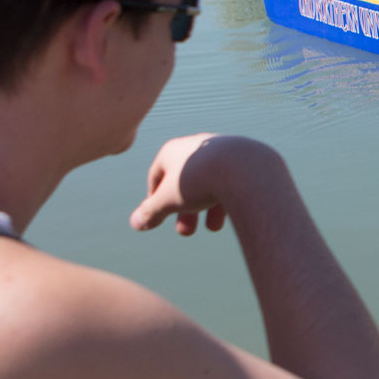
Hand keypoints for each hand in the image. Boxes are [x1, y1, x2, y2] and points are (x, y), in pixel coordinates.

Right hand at [129, 134, 281, 235]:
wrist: (242, 168)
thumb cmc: (197, 180)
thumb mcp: (168, 200)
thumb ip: (151, 212)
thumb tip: (135, 223)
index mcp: (172, 150)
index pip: (157, 175)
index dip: (154, 198)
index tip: (156, 216)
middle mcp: (196, 145)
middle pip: (185, 182)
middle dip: (183, 210)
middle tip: (185, 232)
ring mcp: (220, 149)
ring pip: (210, 182)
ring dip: (207, 207)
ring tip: (213, 228)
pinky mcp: (242, 158)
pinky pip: (231, 180)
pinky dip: (228, 197)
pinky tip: (234, 211)